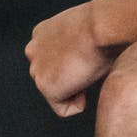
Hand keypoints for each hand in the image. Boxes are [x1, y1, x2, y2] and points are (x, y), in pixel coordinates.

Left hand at [25, 0, 116, 117]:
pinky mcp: (45, 86)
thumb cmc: (102, 27)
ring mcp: (37, 69)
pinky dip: (77, 105)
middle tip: (89, 69)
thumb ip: (73, 46)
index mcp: (42, 34)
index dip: (73, 65)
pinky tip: (86, 90)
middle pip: (51, 77)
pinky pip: (62, 109)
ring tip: (88, 75)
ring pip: (56, 93)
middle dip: (71, 78)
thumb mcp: (82, 32)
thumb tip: (83, 62)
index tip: (87, 60)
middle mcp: (33, 50)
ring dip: (74, 90)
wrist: (101, 27)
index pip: (50, 60)